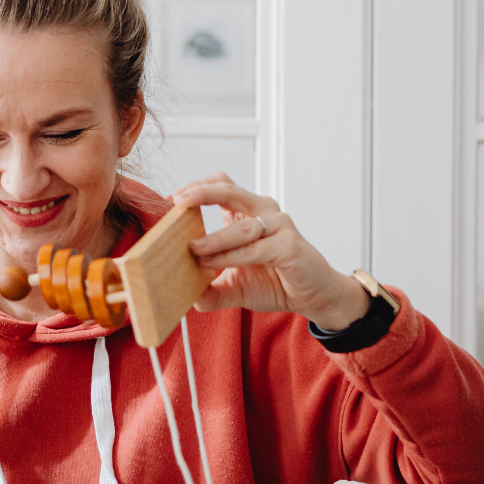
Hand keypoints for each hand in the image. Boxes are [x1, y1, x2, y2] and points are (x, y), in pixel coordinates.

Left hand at [170, 174, 371, 331]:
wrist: (313, 297)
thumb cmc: (276, 282)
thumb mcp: (235, 286)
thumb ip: (211, 289)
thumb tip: (184, 298)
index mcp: (247, 213)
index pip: (220, 185)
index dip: (195, 187)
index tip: (170, 199)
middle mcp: (263, 212)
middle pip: (228, 189)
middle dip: (200, 192)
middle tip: (176, 201)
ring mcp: (279, 226)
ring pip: (240, 225)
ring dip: (213, 238)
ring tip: (192, 249)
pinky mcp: (289, 245)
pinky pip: (254, 248)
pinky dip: (230, 256)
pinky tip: (211, 263)